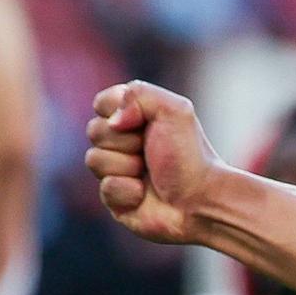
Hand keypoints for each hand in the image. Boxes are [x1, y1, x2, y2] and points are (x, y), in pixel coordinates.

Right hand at [87, 81, 229, 244]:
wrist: (201, 199)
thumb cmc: (190, 155)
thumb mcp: (175, 110)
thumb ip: (139, 94)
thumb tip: (112, 120)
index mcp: (133, 117)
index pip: (102, 103)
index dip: (119, 112)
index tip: (144, 123)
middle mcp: (121, 142)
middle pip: (94, 131)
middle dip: (126, 142)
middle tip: (152, 151)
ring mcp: (115, 170)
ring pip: (94, 160)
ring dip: (127, 166)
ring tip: (149, 173)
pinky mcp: (114, 198)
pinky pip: (104, 188)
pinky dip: (129, 191)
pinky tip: (144, 194)